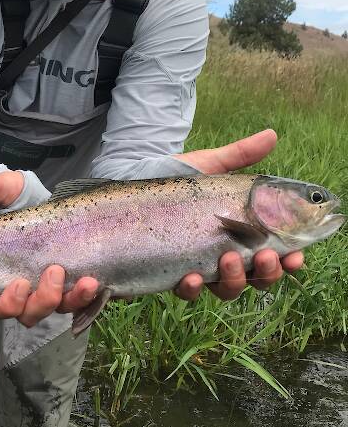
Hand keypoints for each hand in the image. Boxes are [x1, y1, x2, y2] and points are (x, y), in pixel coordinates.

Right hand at [0, 168, 99, 325]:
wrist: (55, 206)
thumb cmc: (24, 204)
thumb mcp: (10, 192)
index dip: (5, 303)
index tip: (19, 284)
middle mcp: (25, 292)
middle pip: (28, 314)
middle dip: (42, 301)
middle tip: (55, 273)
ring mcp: (52, 293)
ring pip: (58, 311)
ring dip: (73, 301)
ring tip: (89, 282)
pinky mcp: (76, 289)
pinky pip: (84, 305)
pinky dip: (91, 300)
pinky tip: (101, 285)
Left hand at [172, 128, 303, 300]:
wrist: (130, 182)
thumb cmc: (173, 177)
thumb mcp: (207, 165)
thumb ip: (238, 155)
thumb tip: (271, 135)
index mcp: (237, 232)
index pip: (270, 252)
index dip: (288, 260)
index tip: (295, 256)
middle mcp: (220, 254)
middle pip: (254, 278)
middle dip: (265, 273)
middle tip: (264, 257)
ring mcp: (196, 266)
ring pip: (226, 289)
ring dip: (234, 280)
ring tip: (230, 260)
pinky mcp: (168, 274)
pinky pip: (185, 292)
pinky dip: (193, 288)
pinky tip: (192, 277)